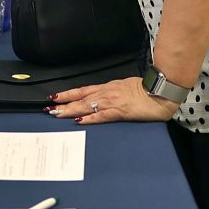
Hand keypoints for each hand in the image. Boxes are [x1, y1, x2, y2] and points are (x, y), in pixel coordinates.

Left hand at [47, 77, 179, 123]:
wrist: (159, 92)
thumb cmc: (145, 90)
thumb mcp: (124, 87)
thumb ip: (112, 92)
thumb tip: (101, 98)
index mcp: (108, 87)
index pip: (83, 90)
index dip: (68, 94)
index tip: (55, 97)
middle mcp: (107, 93)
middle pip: (80, 98)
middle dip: (63, 103)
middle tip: (49, 108)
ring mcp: (112, 102)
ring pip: (86, 106)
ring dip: (70, 110)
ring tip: (57, 113)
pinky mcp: (120, 111)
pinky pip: (101, 115)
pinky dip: (89, 118)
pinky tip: (79, 121)